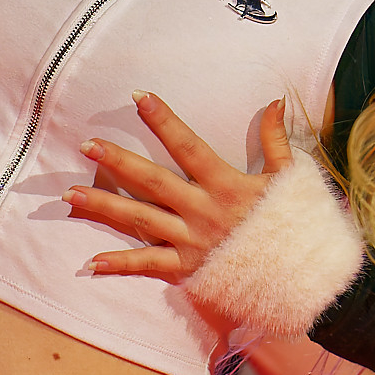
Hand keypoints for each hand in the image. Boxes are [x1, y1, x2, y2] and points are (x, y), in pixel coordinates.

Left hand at [67, 94, 294, 282]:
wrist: (303, 278)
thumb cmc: (294, 225)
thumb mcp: (289, 178)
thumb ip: (275, 139)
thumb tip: (275, 101)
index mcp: (226, 185)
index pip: (188, 146)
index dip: (164, 121)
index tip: (138, 97)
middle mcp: (203, 211)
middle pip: (153, 181)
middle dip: (118, 161)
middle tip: (86, 144)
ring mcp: (192, 241)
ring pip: (140, 220)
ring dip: (104, 206)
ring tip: (70, 194)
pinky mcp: (188, 269)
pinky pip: (148, 265)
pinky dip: (119, 265)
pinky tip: (90, 263)